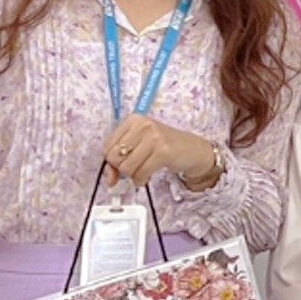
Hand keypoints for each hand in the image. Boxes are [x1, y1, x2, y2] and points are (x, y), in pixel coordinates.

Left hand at [103, 114, 217, 187]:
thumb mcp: (139, 146)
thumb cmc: (164, 146)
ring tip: (141, 172)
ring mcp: (154, 137)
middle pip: (114, 157)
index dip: (110, 162)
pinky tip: (146, 177)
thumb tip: (109, 179)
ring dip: (132, 176)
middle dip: (121, 169)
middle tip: (133, 168)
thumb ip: (120, 160)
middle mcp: (143, 125)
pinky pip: (141, 172)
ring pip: (126, 167)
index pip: (107, 146)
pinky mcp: (163, 151)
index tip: (117, 167)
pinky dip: (141, 180)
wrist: (193, 149)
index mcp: (134, 120)